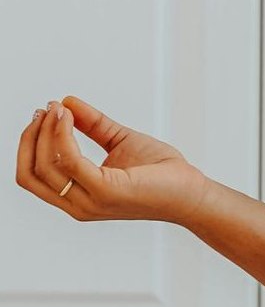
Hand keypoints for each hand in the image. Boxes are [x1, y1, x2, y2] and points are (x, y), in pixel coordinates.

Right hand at [15, 96, 210, 224]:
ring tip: (60, 109)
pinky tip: (70, 116)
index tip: (43, 113)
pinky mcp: (106, 191)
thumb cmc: (162, 173)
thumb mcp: (119, 141)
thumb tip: (67, 102)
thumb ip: (93, 125)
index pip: (32, 174)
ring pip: (45, 165)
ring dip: (47, 131)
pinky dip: (63, 134)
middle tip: (47, 108)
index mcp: (77, 197)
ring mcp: (91, 200)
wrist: (193, 192)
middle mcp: (79, 204)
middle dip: (31, 136)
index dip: (29, 142)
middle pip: (30, 171)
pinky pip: (70, 159)